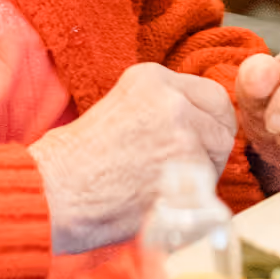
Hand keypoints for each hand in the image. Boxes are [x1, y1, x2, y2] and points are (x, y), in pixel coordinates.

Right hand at [33, 63, 236, 253]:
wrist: (56, 191)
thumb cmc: (77, 161)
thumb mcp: (121, 109)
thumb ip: (161, 109)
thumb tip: (201, 125)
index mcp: (152, 77)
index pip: (213, 95)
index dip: (209, 124)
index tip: (196, 142)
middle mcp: (171, 98)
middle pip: (223, 125)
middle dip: (211, 150)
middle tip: (185, 171)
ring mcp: (181, 131)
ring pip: (218, 156)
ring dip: (203, 175)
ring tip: (165, 186)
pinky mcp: (185, 166)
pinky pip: (209, 186)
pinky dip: (194, 199)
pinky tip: (163, 201)